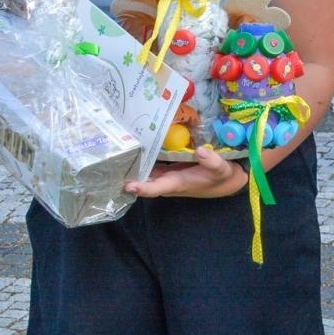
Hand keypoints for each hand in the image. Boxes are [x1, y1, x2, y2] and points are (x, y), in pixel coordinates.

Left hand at [126, 145, 247, 198]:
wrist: (223, 181)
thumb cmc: (221, 177)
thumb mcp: (222, 169)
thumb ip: (212, 161)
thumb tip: (201, 150)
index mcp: (178, 183)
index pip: (157, 188)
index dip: (142, 188)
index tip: (128, 186)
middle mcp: (167, 180)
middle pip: (143, 180)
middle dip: (127, 174)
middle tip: (110, 162)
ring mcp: (165, 174)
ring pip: (144, 172)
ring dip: (131, 166)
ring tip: (114, 151)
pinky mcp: (167, 168)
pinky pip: (150, 164)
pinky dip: (141, 158)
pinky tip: (132, 146)